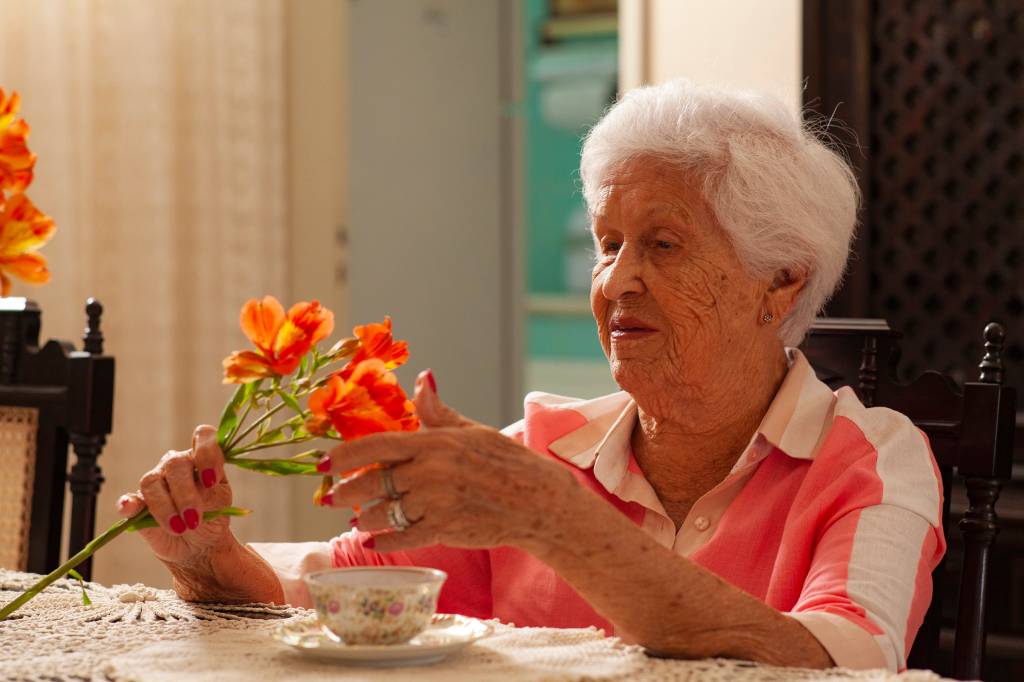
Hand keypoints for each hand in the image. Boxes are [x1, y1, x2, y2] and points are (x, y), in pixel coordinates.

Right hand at [116, 425, 232, 566]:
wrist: (200, 544)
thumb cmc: (213, 517)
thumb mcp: (221, 504)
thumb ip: (213, 491)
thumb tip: (203, 486)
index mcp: (200, 458)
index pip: (203, 437)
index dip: (208, 453)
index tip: (212, 481)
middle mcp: (176, 464)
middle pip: (176, 465)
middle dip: (186, 494)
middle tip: (194, 519)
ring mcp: (156, 482)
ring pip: (152, 483)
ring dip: (166, 508)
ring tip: (180, 529)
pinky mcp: (138, 504)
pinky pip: (129, 500)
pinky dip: (128, 503)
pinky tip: (129, 508)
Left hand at [320, 373, 578, 552]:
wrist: (537, 500)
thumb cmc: (505, 461)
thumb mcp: (470, 430)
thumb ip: (437, 411)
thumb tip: (422, 378)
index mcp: (433, 443)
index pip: (375, 446)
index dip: (342, 456)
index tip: (324, 464)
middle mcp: (430, 472)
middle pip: (370, 483)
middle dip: (346, 492)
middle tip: (334, 497)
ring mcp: (436, 503)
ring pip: (382, 514)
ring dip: (366, 518)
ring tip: (360, 517)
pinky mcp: (444, 530)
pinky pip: (401, 538)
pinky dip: (383, 541)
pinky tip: (373, 540)